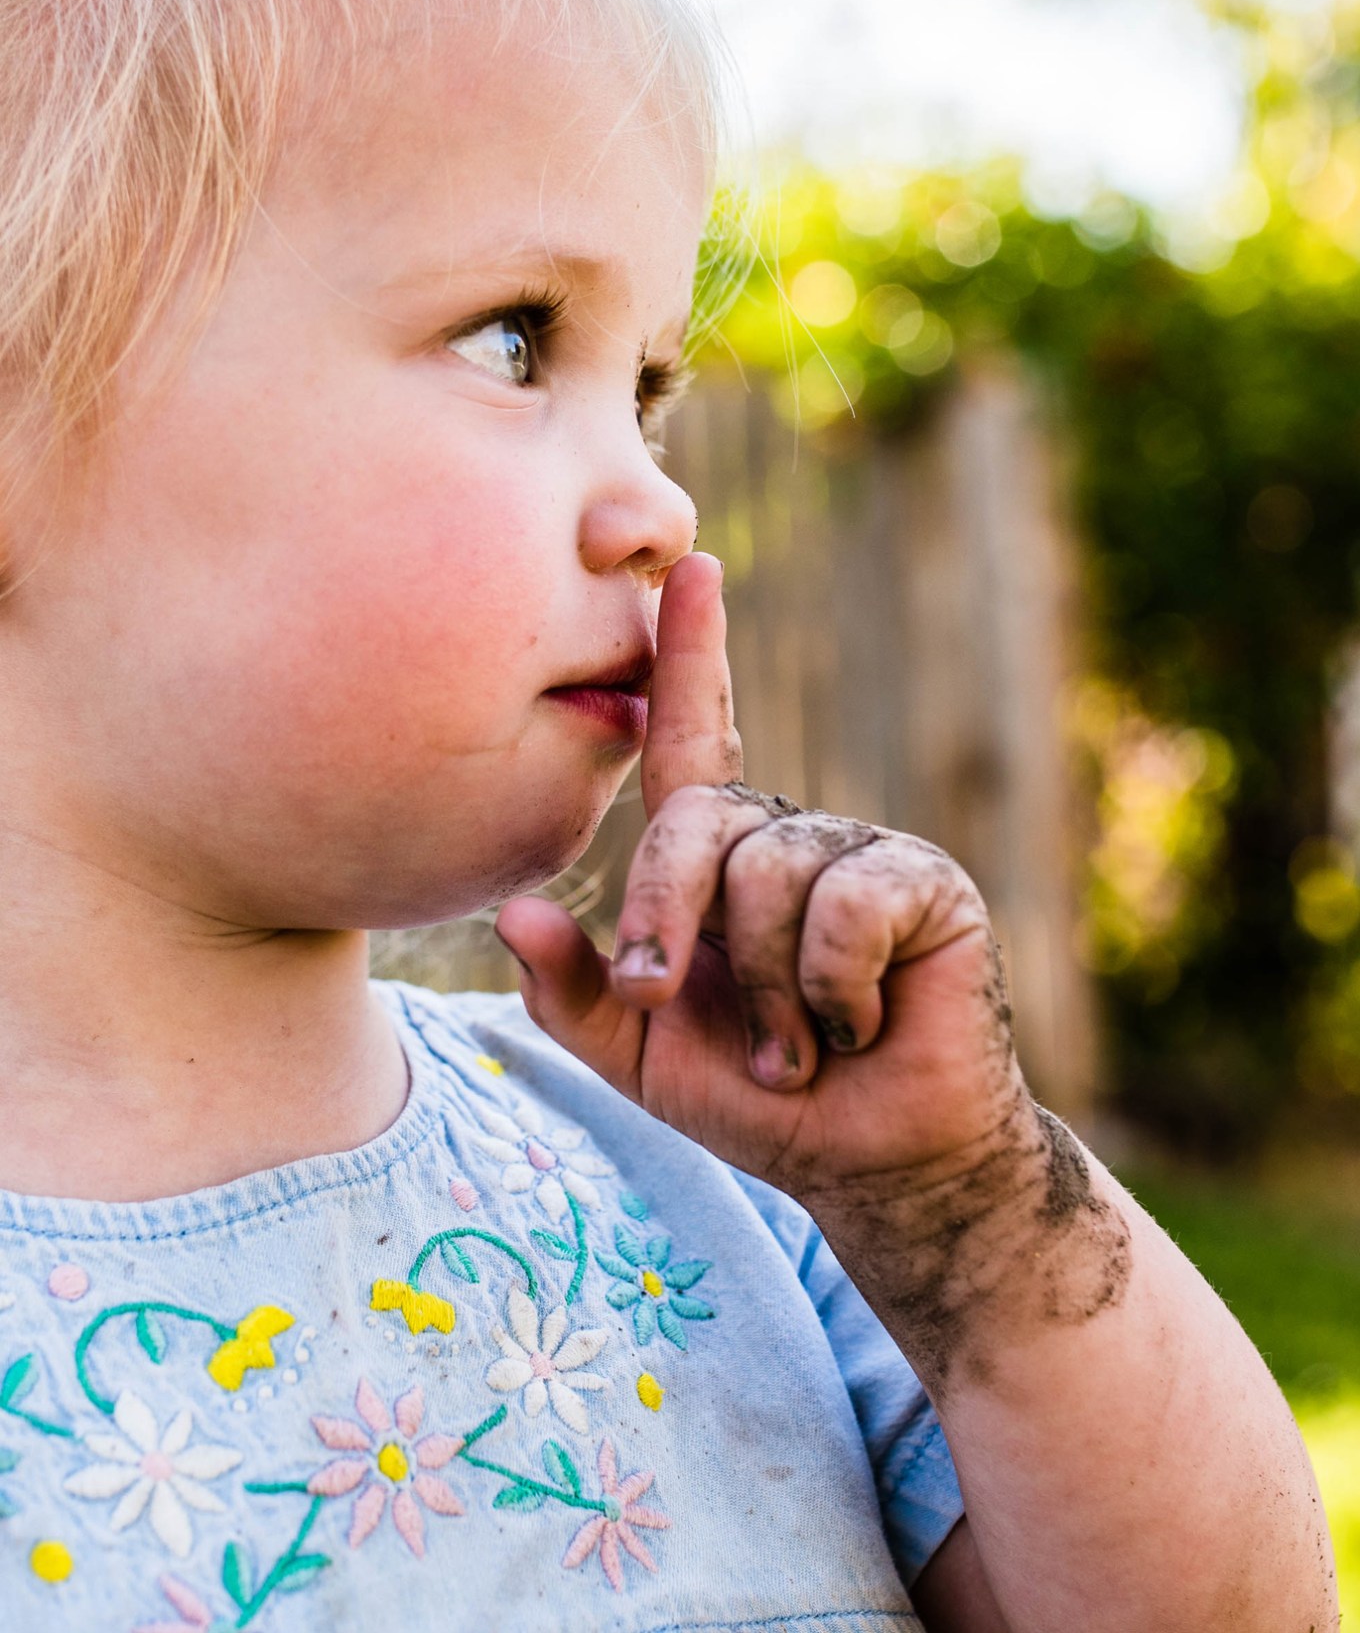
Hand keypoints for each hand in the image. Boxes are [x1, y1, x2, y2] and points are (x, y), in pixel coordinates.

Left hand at [496, 553, 1028, 1212]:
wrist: (870, 1161)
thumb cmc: (757, 1098)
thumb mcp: (637, 1051)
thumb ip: (572, 989)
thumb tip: (508, 914)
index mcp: (720, 855)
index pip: (696, 733)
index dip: (691, 651)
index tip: (689, 567)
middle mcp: (787, 833)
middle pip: (696, 819)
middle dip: (666, 918)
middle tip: (667, 1002)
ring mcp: (858, 849)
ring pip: (768, 873)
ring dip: (760, 991)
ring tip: (793, 1043)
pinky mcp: (923, 883)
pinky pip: (842, 907)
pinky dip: (830, 991)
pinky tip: (858, 1025)